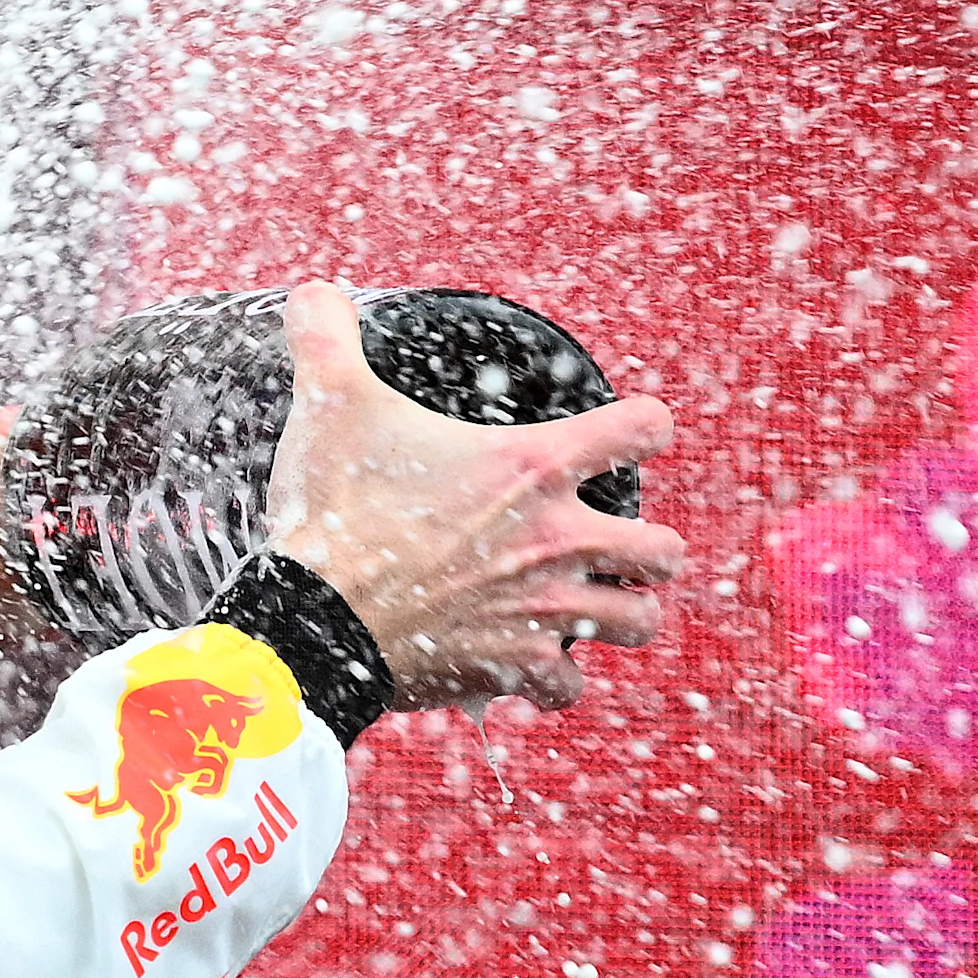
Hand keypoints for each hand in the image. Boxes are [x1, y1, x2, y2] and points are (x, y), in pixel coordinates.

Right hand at [265, 282, 684, 711]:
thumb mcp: (329, 403)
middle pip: (664, 552)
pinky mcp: (514, 667)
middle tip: (610, 543)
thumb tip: (313, 291)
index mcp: (531, 468)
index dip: (642, 425)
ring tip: (590, 606)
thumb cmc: (332, 506)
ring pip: (637, 623)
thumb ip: (327, 338)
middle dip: (645, 549)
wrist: (313, 618)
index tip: (626, 431)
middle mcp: (557, 541)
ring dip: (618, 613)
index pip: (642, 430)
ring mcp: (543, 612)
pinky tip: (528, 662)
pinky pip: (568, 685)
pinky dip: (552, 677)